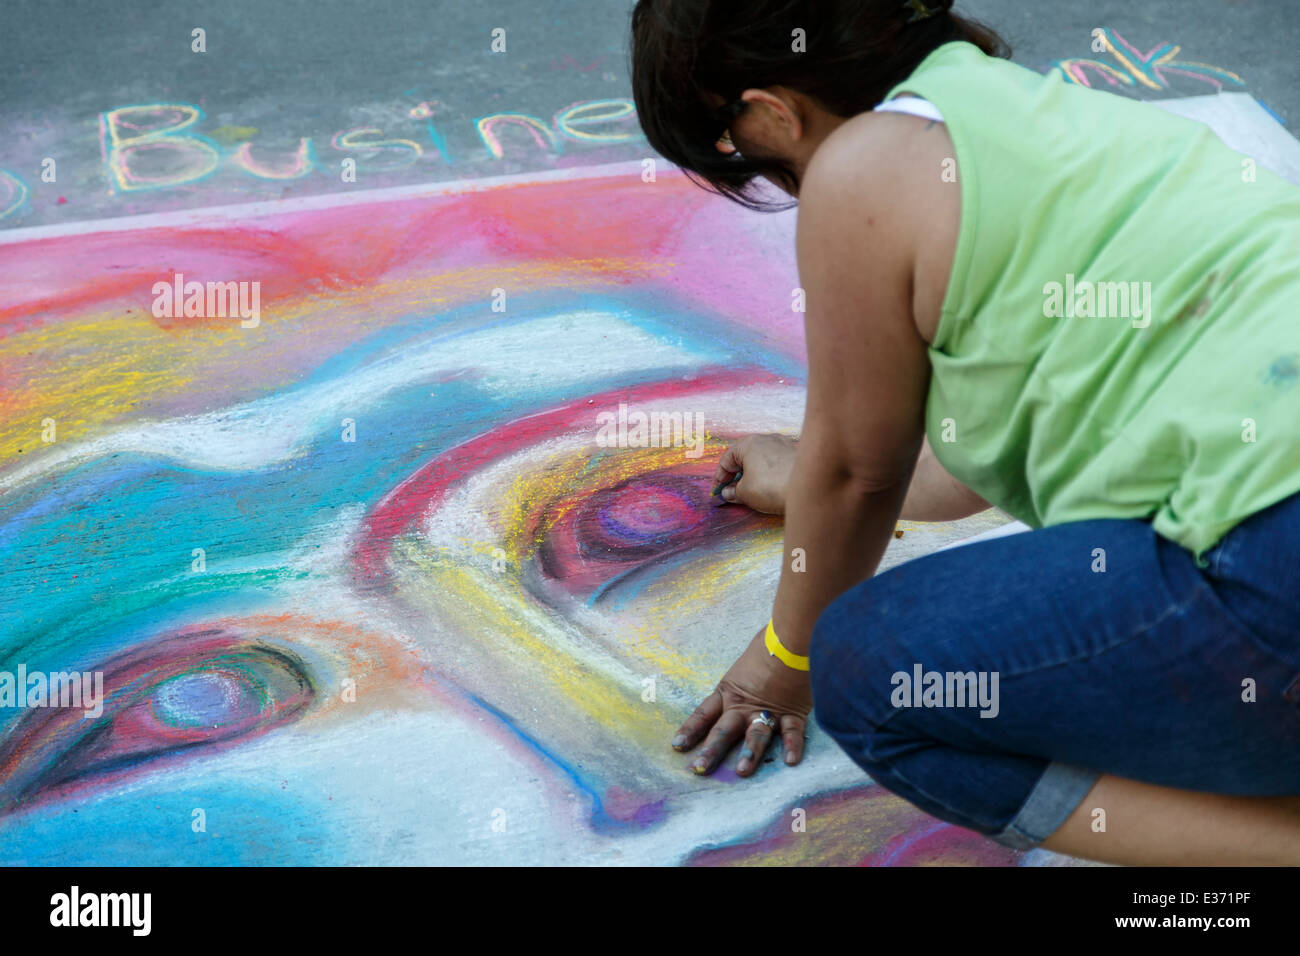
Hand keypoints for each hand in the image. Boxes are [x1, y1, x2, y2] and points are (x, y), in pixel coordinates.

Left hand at [671, 625, 811, 775]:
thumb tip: (749, 681)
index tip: (678, 746)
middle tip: (699, 769)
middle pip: (723, 730)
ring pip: (755, 736)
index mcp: (729, 691)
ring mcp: (769, 709)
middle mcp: (744, 704)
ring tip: (741, 772)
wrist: (792, 636)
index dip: (691, 730)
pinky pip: (792, 732)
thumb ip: (743, 680)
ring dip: (749, 754)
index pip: (704, 713)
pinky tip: (790, 761)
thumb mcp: (746, 664)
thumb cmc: (768, 643)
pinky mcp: (793, 711)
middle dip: (711, 751)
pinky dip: (793, 746)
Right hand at [712, 433, 797, 514]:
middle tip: (733, 492)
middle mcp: (765, 439)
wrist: (809, 488)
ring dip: (753, 473)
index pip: (726, 460)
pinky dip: (769, 472)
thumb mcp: (745, 493)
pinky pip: (776, 462)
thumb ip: (733, 492)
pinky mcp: (796, 453)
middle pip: (744, 456)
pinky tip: (770, 486)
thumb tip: (728, 492)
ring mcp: (782, 444)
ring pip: (761, 458)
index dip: (719, 478)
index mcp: (748, 444)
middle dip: (736, 475)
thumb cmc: (773, 487)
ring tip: (751, 490)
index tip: (718, 492)